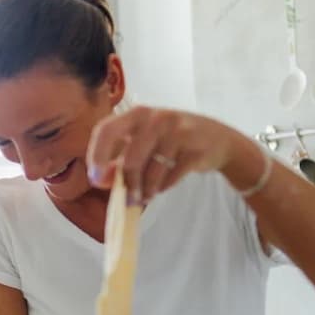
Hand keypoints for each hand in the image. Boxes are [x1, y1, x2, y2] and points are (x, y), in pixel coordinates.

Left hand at [86, 106, 246, 204]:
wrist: (218, 139)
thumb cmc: (171, 141)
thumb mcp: (144, 141)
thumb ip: (120, 156)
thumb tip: (102, 180)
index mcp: (137, 114)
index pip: (106, 130)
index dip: (97, 156)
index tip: (96, 179)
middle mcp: (157, 118)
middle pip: (130, 159)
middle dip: (127, 185)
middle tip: (128, 201)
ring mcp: (179, 131)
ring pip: (152, 172)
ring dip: (146, 190)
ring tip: (146, 195)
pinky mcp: (196, 148)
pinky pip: (172, 176)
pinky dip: (164, 186)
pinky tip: (163, 186)